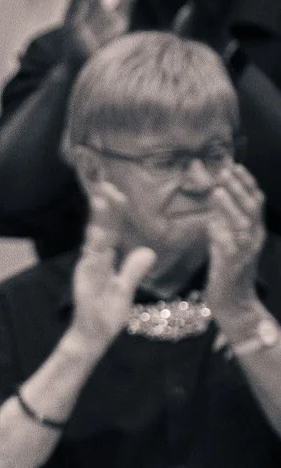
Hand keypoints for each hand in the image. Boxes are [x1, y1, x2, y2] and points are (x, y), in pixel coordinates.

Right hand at [68, 182, 157, 352]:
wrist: (93, 337)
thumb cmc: (106, 315)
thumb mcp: (125, 288)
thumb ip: (133, 270)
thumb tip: (146, 251)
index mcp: (103, 261)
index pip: (111, 231)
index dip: (115, 212)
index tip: (118, 193)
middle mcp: (93, 261)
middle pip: (100, 229)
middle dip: (104, 207)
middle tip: (108, 184)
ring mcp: (88, 269)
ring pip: (95, 238)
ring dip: (98, 218)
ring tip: (103, 197)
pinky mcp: (85, 280)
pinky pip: (92, 258)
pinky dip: (95, 242)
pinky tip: (99, 229)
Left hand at [205, 162, 265, 315]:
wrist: (233, 301)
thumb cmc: (226, 270)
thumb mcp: (223, 241)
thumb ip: (220, 223)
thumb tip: (214, 201)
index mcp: (254, 230)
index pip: (255, 201)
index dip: (246, 182)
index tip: (234, 166)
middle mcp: (255, 238)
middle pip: (252, 207)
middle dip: (239, 187)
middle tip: (226, 170)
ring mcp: (246, 251)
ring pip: (243, 223)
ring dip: (230, 205)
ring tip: (218, 190)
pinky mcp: (234, 265)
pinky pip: (229, 245)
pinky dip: (220, 233)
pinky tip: (211, 224)